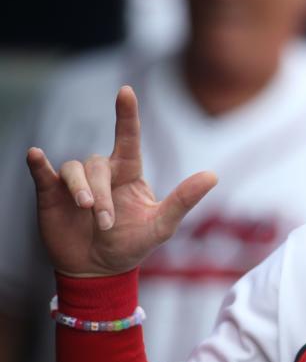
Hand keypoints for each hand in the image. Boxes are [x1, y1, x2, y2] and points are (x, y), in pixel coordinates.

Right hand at [25, 86, 216, 276]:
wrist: (99, 271)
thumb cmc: (132, 246)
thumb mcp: (162, 226)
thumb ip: (184, 200)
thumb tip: (213, 176)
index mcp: (129, 174)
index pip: (129, 139)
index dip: (127, 115)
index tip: (126, 91)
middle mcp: (103, 173)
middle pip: (98, 165)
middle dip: (100, 192)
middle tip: (104, 221)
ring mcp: (76, 183)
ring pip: (74, 169)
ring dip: (81, 189)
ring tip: (87, 212)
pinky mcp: (51, 194)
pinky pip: (43, 173)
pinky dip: (38, 164)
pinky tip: (36, 156)